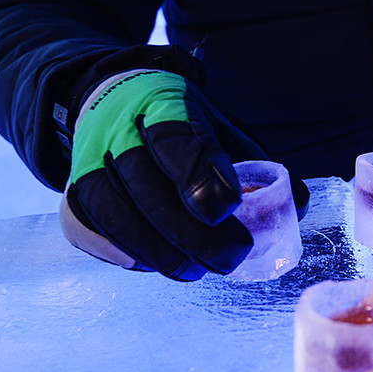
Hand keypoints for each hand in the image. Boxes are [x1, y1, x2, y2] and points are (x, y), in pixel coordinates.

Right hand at [59, 70, 307, 280]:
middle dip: (192, 232)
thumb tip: (299, 206)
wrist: (116, 101)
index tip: (227, 210)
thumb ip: (260, 169)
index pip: (178, 138)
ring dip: (160, 252)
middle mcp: (118, 127)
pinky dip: (123, 254)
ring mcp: (88, 159)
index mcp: (164, 102)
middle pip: (146, 184)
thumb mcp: (224, 131)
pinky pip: (88, 229)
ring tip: (197, 270)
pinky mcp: (73, 189)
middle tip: (230, 258)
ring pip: (114, 212)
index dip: (201, 177)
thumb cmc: (184, 128)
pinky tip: (155, 265)